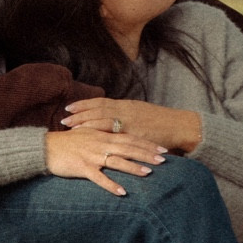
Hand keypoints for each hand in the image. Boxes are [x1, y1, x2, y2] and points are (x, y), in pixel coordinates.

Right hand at [44, 129, 165, 196]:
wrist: (46, 148)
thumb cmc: (68, 142)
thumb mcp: (88, 135)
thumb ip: (105, 137)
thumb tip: (122, 142)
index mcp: (102, 135)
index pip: (130, 138)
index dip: (146, 143)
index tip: (162, 149)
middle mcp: (100, 143)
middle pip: (128, 148)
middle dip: (146, 153)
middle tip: (163, 159)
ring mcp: (91, 155)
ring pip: (116, 161)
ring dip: (133, 167)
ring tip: (148, 173)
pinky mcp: (82, 167)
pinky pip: (99, 178)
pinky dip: (111, 185)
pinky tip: (122, 192)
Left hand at [62, 96, 201, 153]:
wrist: (180, 126)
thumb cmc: (162, 122)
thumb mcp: (142, 113)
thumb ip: (127, 115)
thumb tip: (112, 116)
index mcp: (126, 105)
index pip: (100, 102)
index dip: (83, 105)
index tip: (69, 106)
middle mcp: (126, 111)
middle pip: (97, 110)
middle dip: (79, 114)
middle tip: (63, 118)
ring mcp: (130, 122)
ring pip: (102, 119)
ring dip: (85, 123)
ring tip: (70, 128)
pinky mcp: (135, 134)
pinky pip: (114, 134)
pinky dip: (101, 136)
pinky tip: (90, 140)